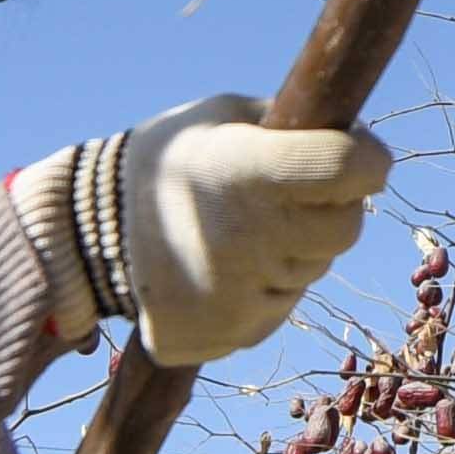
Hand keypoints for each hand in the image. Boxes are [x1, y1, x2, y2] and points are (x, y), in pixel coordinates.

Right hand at [113, 99, 390, 363]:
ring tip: (236, 229)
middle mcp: (244, 240)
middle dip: (331, 208)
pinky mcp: (220, 337)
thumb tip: (361, 143)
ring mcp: (232, 298)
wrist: (85, 230)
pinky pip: (273, 312)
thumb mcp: (224, 116)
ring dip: (290, 252)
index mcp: (245, 172)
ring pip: (309, 274)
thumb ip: (293, 126)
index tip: (364, 157)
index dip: (369, 160)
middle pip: (343, 230)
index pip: (347, 168)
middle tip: (291, 194)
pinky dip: (258, 292)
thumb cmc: (170, 157)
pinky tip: (217, 268)